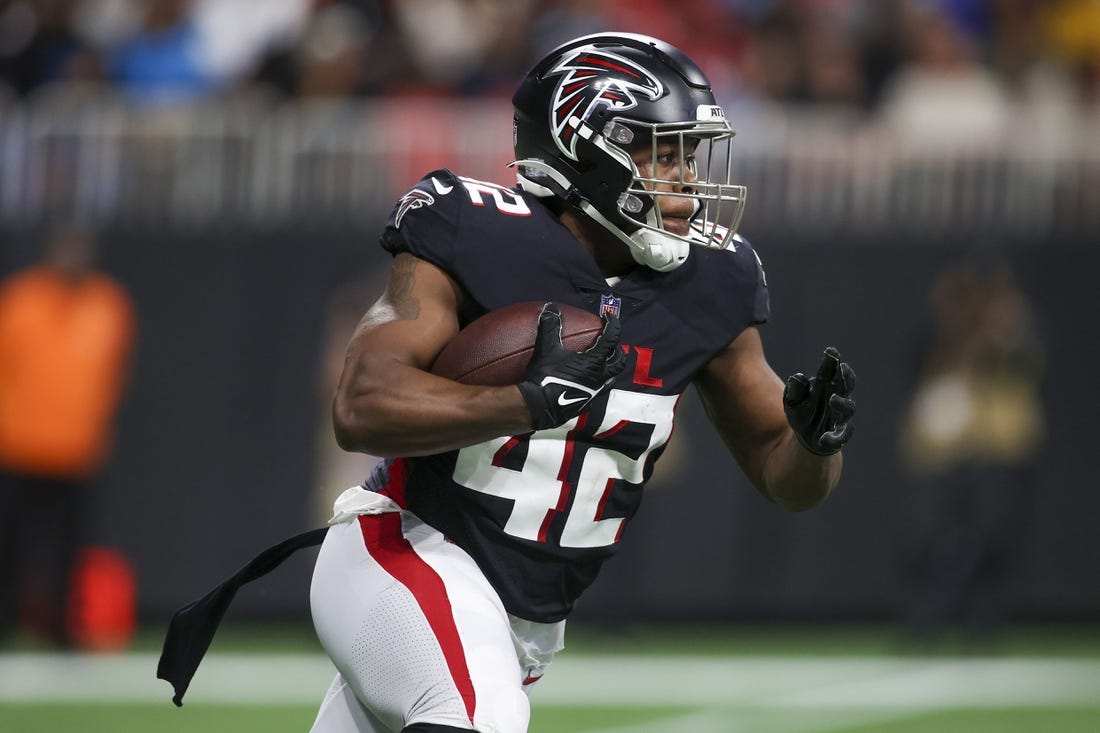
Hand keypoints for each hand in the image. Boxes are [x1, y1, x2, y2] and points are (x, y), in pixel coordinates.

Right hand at [518, 303, 625, 429]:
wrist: (538, 407)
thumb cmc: (545, 377)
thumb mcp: (546, 349)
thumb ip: (550, 327)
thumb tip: (550, 308)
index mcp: (594, 363)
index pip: (611, 339)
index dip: (612, 325)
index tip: (609, 317)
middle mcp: (599, 378)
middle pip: (619, 363)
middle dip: (619, 352)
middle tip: (613, 345)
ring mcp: (594, 393)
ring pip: (610, 380)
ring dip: (610, 369)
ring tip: (604, 363)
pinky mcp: (585, 404)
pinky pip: (597, 391)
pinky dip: (596, 383)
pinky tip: (586, 381)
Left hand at [783, 347, 855, 455]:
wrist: (804, 437)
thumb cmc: (801, 411)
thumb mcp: (792, 400)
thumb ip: (795, 389)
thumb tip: (797, 377)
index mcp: (826, 385)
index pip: (832, 370)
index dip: (833, 360)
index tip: (830, 352)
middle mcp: (837, 397)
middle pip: (847, 384)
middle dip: (846, 376)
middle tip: (842, 367)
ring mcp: (840, 416)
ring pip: (848, 408)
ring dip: (842, 403)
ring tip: (833, 400)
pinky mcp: (840, 434)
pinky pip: (842, 435)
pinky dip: (834, 437)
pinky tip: (823, 438)